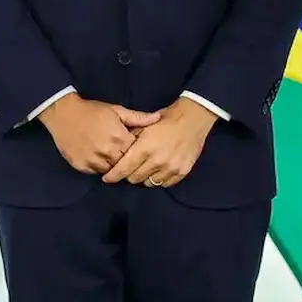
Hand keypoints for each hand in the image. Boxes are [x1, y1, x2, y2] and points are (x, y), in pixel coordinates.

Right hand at [38, 94, 160, 174]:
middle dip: (126, 159)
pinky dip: (99, 167)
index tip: (136, 146)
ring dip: (113, 165)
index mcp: (119, 138)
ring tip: (112, 155)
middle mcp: (107, 152)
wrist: (64, 114)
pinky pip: (95, 172)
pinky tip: (99, 158)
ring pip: (110, 170)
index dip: (137, 150)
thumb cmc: (93, 111)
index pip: (136, 152)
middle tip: (124, 153)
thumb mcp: (117, 110)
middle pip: (124, 163)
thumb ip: (138, 117)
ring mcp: (92, 160)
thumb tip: (158, 118)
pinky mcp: (80, 165)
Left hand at [101, 96, 217, 187]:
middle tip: (132, 167)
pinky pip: (164, 183)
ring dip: (145, 177)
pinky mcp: (182, 171)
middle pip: (134, 179)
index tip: (107, 178)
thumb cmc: (166, 119)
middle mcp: (157, 160)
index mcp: (145, 148)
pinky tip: (159, 169)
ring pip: (149, 183)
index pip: (122, 170)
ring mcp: (171, 167)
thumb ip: (130, 141)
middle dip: (129, 174)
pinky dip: (159, 178)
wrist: (194, 118)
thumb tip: (116, 153)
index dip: (112, 176)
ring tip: (147, 167)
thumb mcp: (144, 125)